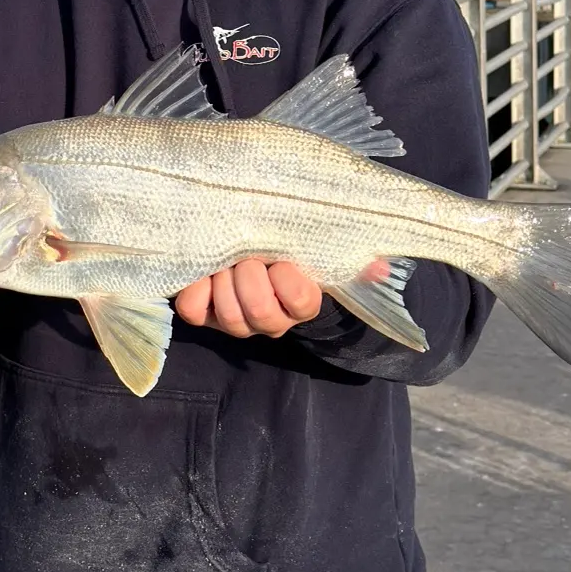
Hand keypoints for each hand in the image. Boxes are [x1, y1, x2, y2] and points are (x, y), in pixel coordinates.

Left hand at [174, 258, 388, 339]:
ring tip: (226, 260)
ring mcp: (235, 319)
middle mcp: (270, 320)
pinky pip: (193, 311)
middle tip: (249, 255)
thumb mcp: (324, 251)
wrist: (258, 256)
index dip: (289, 282)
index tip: (283, 260)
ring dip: (225, 282)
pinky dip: (194, 291)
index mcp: (302, 303)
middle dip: (251, 279)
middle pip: (260, 312)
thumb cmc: (294, 252)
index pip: (301, 303)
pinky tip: (202, 272)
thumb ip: (354, 259)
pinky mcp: (204, 313)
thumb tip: (378, 268)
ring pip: (229, 316)